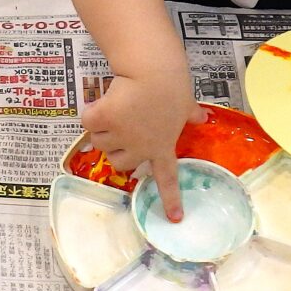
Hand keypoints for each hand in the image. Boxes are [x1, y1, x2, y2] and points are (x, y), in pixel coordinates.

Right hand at [77, 70, 205, 221]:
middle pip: (119, 161)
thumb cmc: (172, 85)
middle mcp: (140, 148)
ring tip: (118, 105)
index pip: (167, 178)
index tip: (174, 218)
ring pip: (100, 140)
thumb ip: (189, 114)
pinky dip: (92, 111)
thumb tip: (202, 117)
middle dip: (117, 146)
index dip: (170, 199)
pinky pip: (89, 121)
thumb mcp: (185, 103)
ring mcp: (120, 137)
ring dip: (104, 126)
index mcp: (162, 146)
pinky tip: (105, 99)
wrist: (153, 71)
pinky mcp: (102, 121)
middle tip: (123, 125)